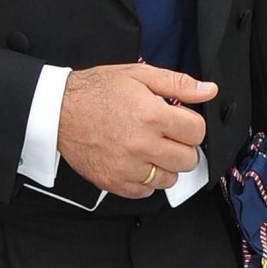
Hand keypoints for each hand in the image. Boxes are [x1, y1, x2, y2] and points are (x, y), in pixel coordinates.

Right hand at [56, 63, 215, 197]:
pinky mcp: (115, 182)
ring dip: (164, 165)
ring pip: (170, 179)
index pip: (197, 132)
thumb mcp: (138, 75)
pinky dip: (145, 180)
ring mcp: (128, 167)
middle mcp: (142, 144)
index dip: (190, 124)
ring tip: (148, 149)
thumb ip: (177, 83)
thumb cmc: (96, 91)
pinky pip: (147, 192)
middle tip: (164, 135)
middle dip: (181, 146)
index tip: (178, 121)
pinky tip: (135, 161)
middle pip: (188, 159)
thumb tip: (208, 91)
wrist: (58, 110)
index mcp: (152, 115)